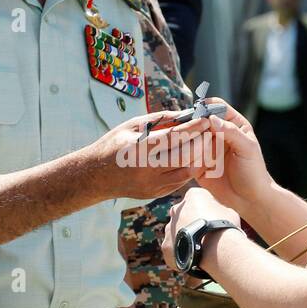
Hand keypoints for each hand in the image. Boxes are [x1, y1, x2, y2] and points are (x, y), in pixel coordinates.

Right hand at [86, 110, 212, 201]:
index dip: (193, 128)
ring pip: (186, 171)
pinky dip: (190, 168)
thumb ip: (159, 119)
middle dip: (201, 142)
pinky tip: (194, 157)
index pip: (173, 137)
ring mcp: (152, 185)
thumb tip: (185, 114)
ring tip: (205, 143)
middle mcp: (146, 169)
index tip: (206, 120)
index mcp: (139, 148)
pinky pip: (180, 181)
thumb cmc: (114, 144)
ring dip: (199, 156)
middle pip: (184, 155)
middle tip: (210, 131)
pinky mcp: (155, 194)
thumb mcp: (132, 126)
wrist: (96, 176)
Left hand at [161, 186, 242, 270]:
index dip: (206, 210)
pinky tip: (193, 259)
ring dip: (184, 238)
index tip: (213, 220)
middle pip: (182, 215)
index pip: (197, 199)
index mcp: (193, 196)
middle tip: (204, 235)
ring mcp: (169, 228)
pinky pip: (173, 250)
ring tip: (199, 250)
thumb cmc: (226, 228)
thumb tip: (219, 217)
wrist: (217, 249)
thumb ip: (219, 211)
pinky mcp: (166, 246)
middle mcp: (176, 210)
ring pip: (175, 233)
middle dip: (190, 223)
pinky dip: (181, 254)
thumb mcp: (228, 212)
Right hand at [192, 101, 272, 217]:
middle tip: (184, 128)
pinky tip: (181, 157)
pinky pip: (185, 155)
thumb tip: (211, 119)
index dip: (206, 107)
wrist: (250, 200)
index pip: (216, 107)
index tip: (198, 112)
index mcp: (233, 124)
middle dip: (190, 123)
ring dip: (184, 138)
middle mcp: (218, 133)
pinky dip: (181, 154)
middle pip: (199, 121)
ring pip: (190, 137)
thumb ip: (231, 132)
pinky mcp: (197, 164)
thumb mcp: (247, 148)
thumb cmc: (254, 172)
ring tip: (182, 144)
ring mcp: (206, 148)